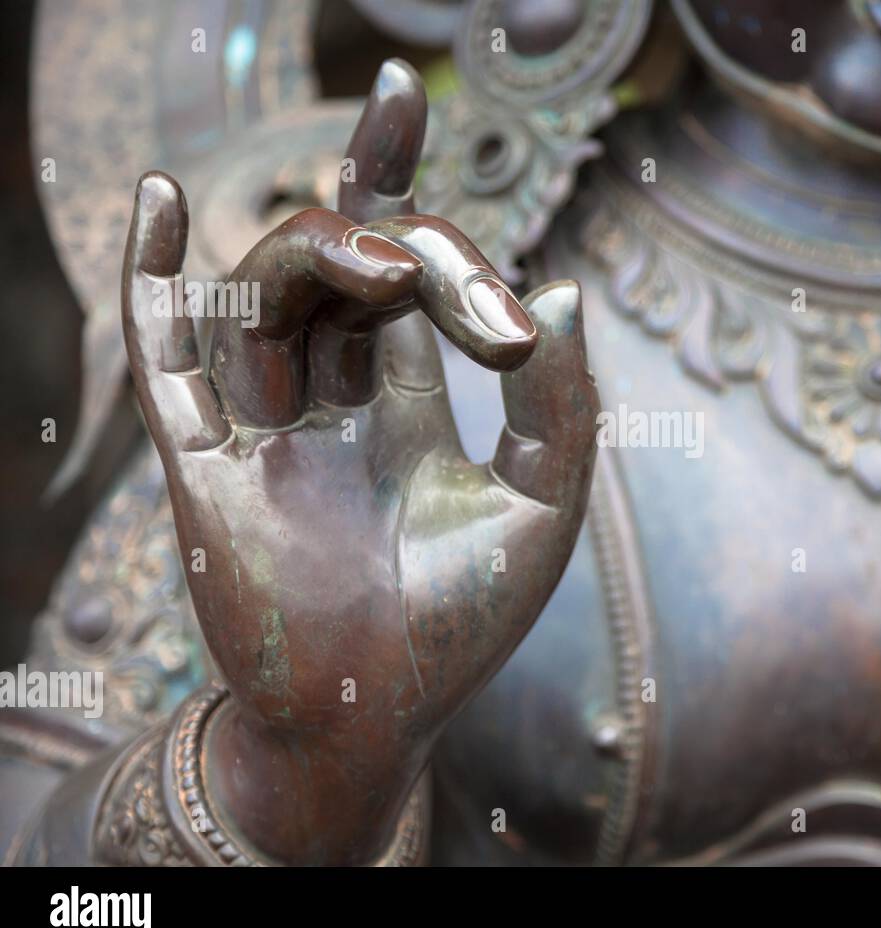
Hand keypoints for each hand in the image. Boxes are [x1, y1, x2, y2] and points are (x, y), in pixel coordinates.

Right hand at [120, 60, 598, 863]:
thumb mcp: (542, 507)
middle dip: (388, 237)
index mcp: (401, 404)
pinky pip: (163, 359)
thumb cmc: (462, 626)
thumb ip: (563, 405)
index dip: (402, 190)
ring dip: (315, 257)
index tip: (399, 89)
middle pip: (337, 272)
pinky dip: (152, 281)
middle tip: (437, 271)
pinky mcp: (202, 467)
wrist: (379, 722)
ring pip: (265, 299)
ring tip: (384, 262)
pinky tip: (152, 199)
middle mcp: (327, 403)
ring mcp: (261, 430)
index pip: (396, 273)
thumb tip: (567, 294)